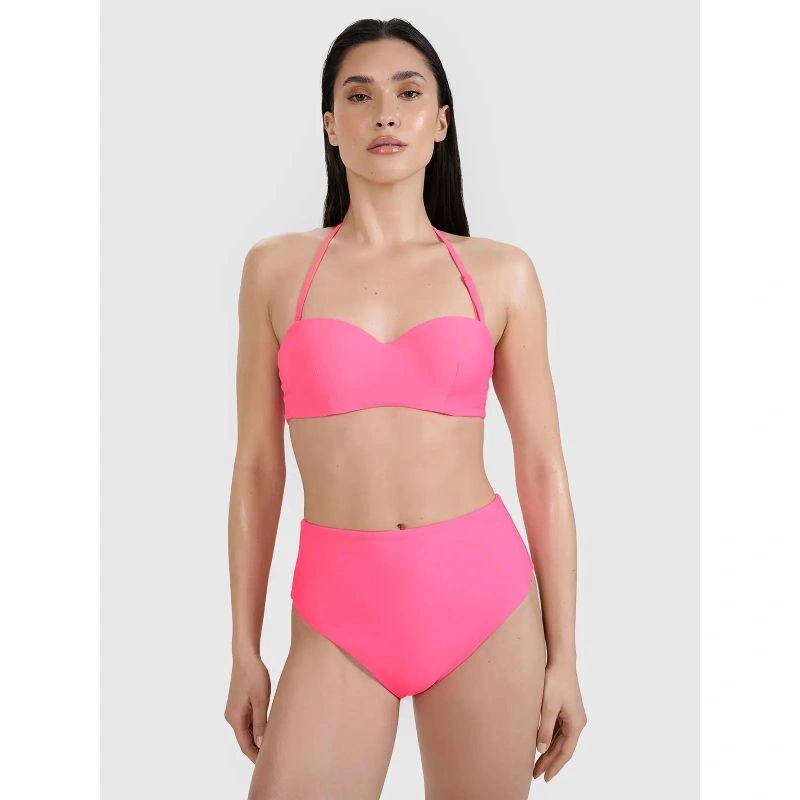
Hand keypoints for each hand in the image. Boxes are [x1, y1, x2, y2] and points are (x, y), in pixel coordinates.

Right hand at [224, 653, 271, 763]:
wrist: (245, 657)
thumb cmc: (254, 675)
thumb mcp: (260, 699)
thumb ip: (260, 722)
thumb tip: (260, 743)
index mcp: (235, 718)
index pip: (246, 745)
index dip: (256, 756)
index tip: (267, 764)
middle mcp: (231, 717)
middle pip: (245, 740)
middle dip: (257, 749)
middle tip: (273, 757)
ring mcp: (234, 711)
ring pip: (246, 731)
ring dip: (257, 738)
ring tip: (272, 745)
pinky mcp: (238, 704)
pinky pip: (247, 722)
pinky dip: (255, 728)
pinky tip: (267, 729)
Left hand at [532, 661, 586, 781]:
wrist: (561, 661)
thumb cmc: (555, 681)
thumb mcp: (547, 707)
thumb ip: (544, 729)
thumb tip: (541, 750)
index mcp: (576, 724)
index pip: (565, 752)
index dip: (555, 766)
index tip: (545, 777)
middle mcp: (577, 722)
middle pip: (562, 748)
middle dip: (549, 762)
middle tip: (535, 774)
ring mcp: (573, 716)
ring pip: (560, 740)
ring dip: (549, 752)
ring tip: (536, 764)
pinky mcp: (567, 710)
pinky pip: (559, 731)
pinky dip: (550, 740)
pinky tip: (541, 746)